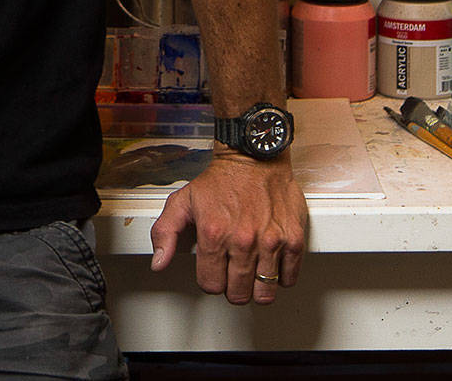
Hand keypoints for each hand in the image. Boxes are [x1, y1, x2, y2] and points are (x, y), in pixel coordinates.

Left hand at [148, 153, 308, 305]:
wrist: (254, 158)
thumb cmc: (221, 180)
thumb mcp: (182, 202)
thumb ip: (164, 233)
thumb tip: (159, 263)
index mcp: (214, 234)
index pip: (211, 285)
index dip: (211, 281)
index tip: (215, 271)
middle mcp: (242, 240)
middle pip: (238, 294)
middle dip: (233, 288)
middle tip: (233, 273)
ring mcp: (270, 241)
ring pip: (264, 292)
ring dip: (256, 288)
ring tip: (253, 273)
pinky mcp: (292, 239)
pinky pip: (289, 278)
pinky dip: (281, 278)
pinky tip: (271, 266)